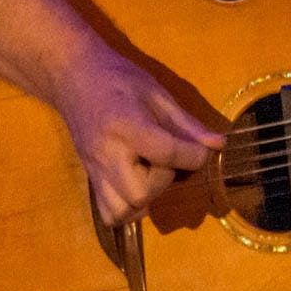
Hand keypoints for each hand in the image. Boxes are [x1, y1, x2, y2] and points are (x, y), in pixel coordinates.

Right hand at [56, 53, 224, 224]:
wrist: (73, 76)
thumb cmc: (118, 78)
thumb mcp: (156, 93)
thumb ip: (186, 124)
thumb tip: (218, 145)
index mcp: (126, 126)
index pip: (166, 153)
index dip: (194, 156)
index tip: (201, 150)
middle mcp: (106, 154)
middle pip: (140, 193)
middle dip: (163, 180)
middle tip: (165, 159)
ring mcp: (94, 170)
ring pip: (123, 211)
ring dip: (147, 198)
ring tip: (150, 173)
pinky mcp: (90, 179)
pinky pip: (110, 213)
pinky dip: (129, 209)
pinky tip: (139, 185)